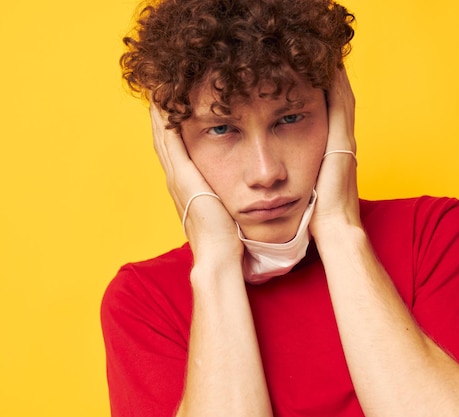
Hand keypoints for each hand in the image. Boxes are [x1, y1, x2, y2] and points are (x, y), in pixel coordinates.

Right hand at [150, 103, 241, 256]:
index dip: (170, 130)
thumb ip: (225, 197)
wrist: (218, 255)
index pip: (174, 151)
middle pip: (163, 140)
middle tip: (158, 91)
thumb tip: (241, 188)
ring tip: (158, 90)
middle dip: (160, 116)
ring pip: (163, 138)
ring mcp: (176, 178)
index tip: (171, 109)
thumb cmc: (226, 238)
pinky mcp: (183, 177)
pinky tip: (165, 103)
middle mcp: (176, 180)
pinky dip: (165, 122)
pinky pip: (170, 142)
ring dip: (160, 114)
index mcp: (185, 187)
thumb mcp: (224, 210)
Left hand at [309, 68, 360, 235]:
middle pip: (340, 102)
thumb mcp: (307, 189)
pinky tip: (331, 69)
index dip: (326, 95)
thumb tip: (281, 173)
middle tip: (325, 58)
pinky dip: (339, 86)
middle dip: (333, 81)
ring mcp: (345, 141)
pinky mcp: (343, 142)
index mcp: (335, 153)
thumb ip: (301, 176)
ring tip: (327, 57)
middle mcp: (343, 143)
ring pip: (343, 99)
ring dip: (337, 78)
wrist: (335, 227)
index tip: (314, 78)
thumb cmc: (318, 214)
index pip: (331, 116)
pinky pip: (341, 106)